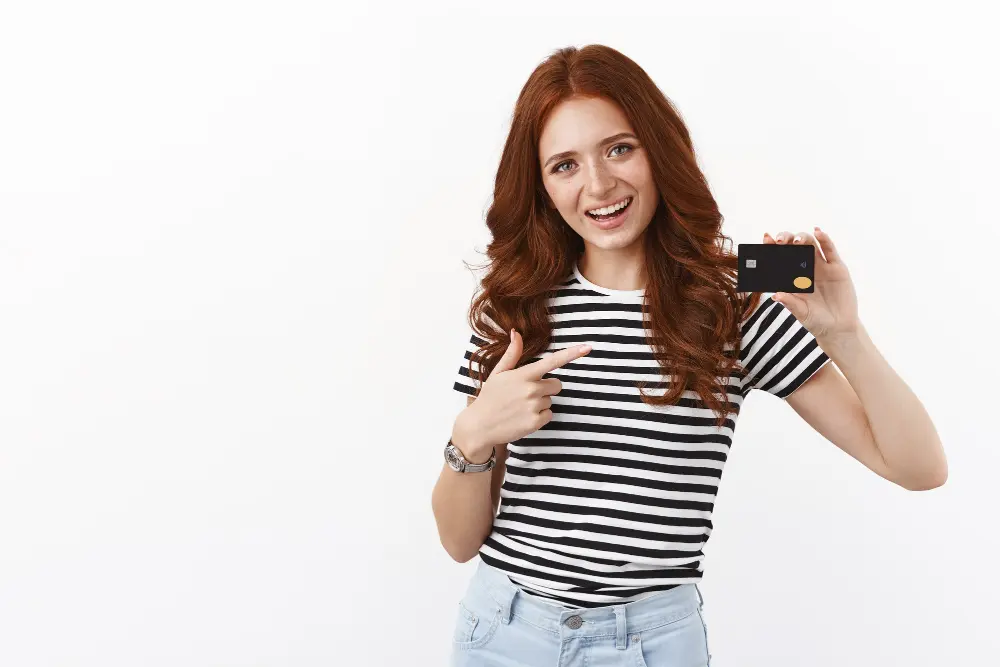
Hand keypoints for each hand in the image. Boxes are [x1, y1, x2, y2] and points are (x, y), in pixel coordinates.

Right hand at [452, 329, 591, 457]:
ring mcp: (534, 406)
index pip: (552, 361)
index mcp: (524, 375)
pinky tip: (524, 417)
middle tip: (527, 393)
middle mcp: (531, 389)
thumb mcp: (498, 373)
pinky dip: (540, 417)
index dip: (571, 354)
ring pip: (551, 400)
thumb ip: (512, 354)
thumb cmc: (490, 397)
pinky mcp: (535, 422)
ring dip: (540, 403)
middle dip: (546, 387)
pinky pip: (549, 415)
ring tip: (521, 406)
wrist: (480, 426)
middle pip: (557, 384)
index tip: (587, 347)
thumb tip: (516, 333)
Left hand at [763, 227, 858, 339]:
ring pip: (811, 244)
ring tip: (796, 241)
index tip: (766, 238)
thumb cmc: (815, 320)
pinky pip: (830, 250)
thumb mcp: (801, 313)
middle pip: (794, 247)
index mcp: (792, 277)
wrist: (838, 327)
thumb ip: (790, 303)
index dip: (772, 247)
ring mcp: (821, 266)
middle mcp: (805, 268)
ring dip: (803, 238)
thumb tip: (775, 296)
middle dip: (786, 240)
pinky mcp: (837, 267)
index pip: (780, 257)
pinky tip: (817, 232)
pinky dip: (825, 239)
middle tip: (779, 241)